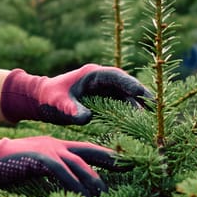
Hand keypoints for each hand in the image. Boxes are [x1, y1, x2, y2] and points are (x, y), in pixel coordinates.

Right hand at [0, 124, 114, 196]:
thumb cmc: (8, 164)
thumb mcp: (34, 165)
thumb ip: (51, 172)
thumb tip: (66, 188)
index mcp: (56, 145)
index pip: (87, 149)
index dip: (106, 156)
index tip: (123, 163)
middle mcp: (56, 145)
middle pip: (89, 154)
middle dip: (107, 166)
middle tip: (123, 178)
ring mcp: (48, 151)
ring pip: (79, 165)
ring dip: (93, 181)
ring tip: (104, 196)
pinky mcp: (39, 160)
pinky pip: (62, 174)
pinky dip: (74, 186)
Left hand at [1, 64, 151, 125]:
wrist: (41, 100)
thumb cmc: (48, 98)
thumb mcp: (58, 103)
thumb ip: (71, 109)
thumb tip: (87, 118)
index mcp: (92, 74)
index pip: (115, 76)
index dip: (129, 83)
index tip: (141, 93)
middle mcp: (101, 80)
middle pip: (125, 85)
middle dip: (139, 96)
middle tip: (154, 107)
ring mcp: (104, 89)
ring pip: (126, 95)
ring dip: (137, 105)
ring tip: (151, 117)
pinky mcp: (104, 99)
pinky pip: (121, 104)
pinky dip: (129, 111)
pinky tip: (139, 122)